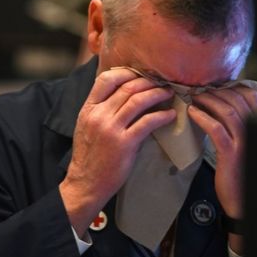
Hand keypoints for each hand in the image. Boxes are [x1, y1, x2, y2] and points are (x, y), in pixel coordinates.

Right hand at [60, 69, 175, 234]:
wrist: (86, 184)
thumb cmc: (90, 156)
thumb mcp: (88, 126)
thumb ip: (102, 109)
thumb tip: (125, 93)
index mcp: (88, 109)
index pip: (106, 79)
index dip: (127, 72)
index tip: (142, 74)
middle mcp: (99, 115)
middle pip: (127, 87)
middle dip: (148, 82)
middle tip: (162, 83)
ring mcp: (111, 129)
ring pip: (138, 100)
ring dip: (157, 94)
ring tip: (169, 94)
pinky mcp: (125, 144)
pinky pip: (147, 122)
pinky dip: (162, 116)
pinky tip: (171, 115)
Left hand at [187, 86, 256, 218]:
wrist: (243, 200)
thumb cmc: (242, 172)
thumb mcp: (245, 145)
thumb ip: (239, 126)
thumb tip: (222, 105)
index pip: (251, 96)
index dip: (232, 87)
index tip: (216, 85)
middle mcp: (255, 131)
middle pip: (237, 100)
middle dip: (217, 91)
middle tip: (200, 89)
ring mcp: (244, 142)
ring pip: (227, 111)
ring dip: (209, 100)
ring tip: (195, 97)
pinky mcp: (231, 154)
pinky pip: (216, 129)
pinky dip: (203, 117)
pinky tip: (192, 113)